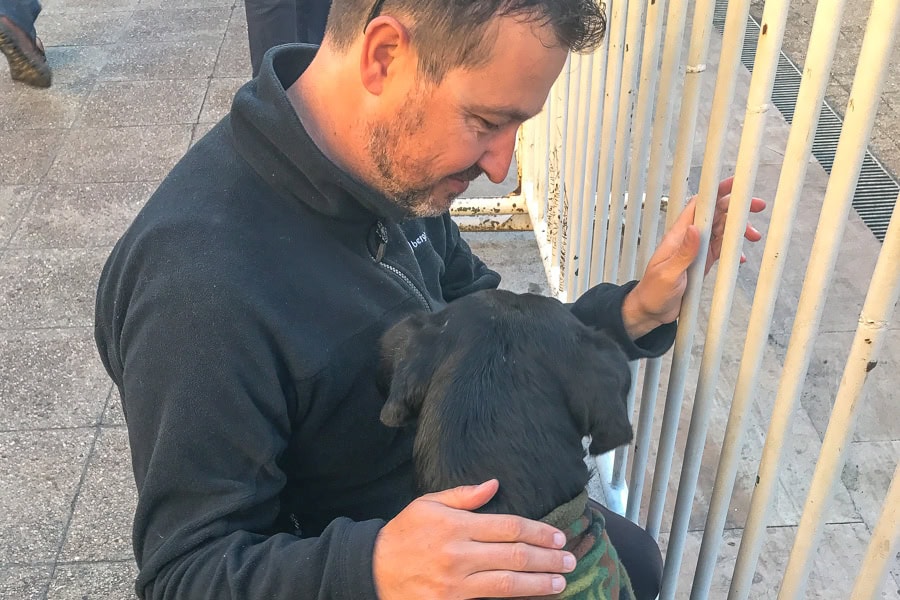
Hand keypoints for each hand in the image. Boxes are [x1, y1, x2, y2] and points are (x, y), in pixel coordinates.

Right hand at [372, 480, 574, 598]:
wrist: (373, 570)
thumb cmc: (404, 533)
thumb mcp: (428, 504)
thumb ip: (463, 495)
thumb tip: (494, 484)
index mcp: (456, 526)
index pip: (509, 527)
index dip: (538, 532)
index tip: (557, 536)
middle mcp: (459, 554)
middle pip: (514, 555)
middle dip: (547, 558)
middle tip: (570, 559)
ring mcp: (456, 583)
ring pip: (508, 583)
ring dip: (539, 583)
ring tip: (560, 581)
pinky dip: (514, 598)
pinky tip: (531, 595)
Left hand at [622, 177, 765, 337]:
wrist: (651, 311)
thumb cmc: (653, 292)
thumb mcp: (668, 273)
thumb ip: (683, 252)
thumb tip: (695, 228)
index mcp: (678, 236)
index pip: (698, 206)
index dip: (716, 193)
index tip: (734, 185)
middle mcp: (688, 239)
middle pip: (715, 215)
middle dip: (735, 208)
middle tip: (757, 207)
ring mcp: (696, 250)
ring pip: (721, 231)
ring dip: (738, 230)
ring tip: (754, 237)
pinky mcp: (701, 262)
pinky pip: (721, 249)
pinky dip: (733, 250)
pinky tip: (740, 257)